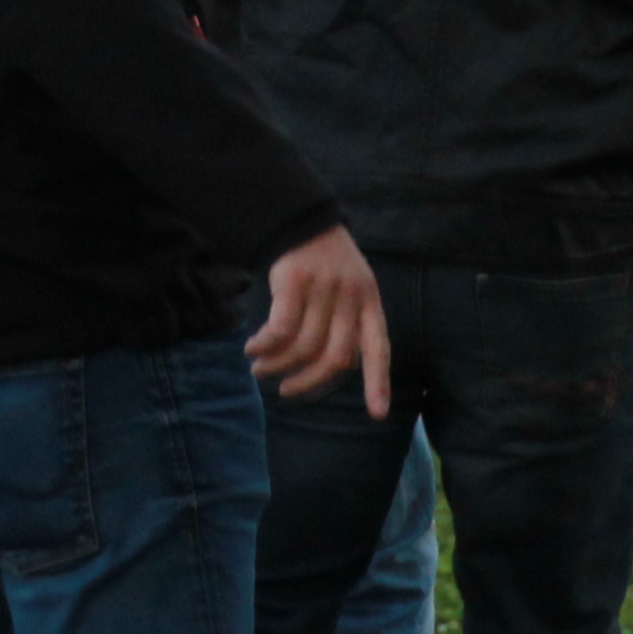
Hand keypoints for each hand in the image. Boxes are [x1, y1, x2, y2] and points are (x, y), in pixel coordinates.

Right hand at [245, 225, 388, 416]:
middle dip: (308, 383)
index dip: (378, 383)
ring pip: (304, 347)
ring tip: (260, 369)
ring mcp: (323, 288)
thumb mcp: (351, 288)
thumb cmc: (325, 264)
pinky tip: (253, 347)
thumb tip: (331, 370)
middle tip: (285, 391)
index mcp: (370, 302)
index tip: (377, 414)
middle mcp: (351, 297)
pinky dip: (265, 346)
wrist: (301, 219)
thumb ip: (348, 325)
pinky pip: (280, 329)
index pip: (379, 348)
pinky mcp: (294, 281)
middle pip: (335, 357)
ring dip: (278, 365)